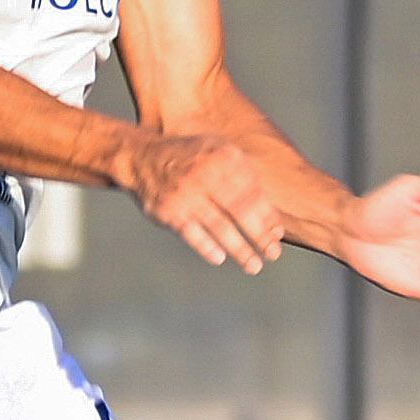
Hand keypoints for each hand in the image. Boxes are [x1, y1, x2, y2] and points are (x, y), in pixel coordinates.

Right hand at [129, 132, 285, 271]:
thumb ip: (247, 181)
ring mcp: (186, 193)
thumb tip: (274, 222)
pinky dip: (207, 247)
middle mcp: (206, 173)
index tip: (277, 235)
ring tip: (254, 266)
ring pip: (219, 227)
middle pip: (240, 211)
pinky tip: (220, 258)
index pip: (254, 192)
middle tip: (273, 254)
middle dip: (260, 235)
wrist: (142, 156)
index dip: (268, 216)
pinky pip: (192, 234)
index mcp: (224, 157)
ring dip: (239, 249)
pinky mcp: (169, 211)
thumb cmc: (191, 159)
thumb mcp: (219, 153)